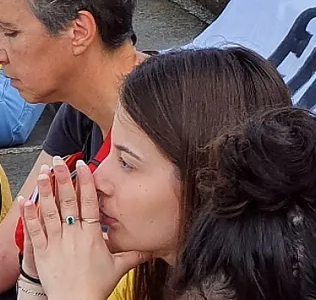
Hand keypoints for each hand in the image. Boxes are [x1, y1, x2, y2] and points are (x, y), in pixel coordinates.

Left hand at [21, 158, 148, 299]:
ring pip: (49, 212)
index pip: (89, 202)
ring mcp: (56, 243)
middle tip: (59, 161)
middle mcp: (73, 235)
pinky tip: (26, 201)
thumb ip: (135, 254)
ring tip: (42, 174)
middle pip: (68, 201)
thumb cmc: (95, 287)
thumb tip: (155, 249)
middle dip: (63, 179)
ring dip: (45, 191)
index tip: (83, 166)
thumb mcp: (119, 267)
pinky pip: (34, 230)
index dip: (85, 183)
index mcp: (92, 235)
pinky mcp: (42, 253)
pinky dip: (29, 215)